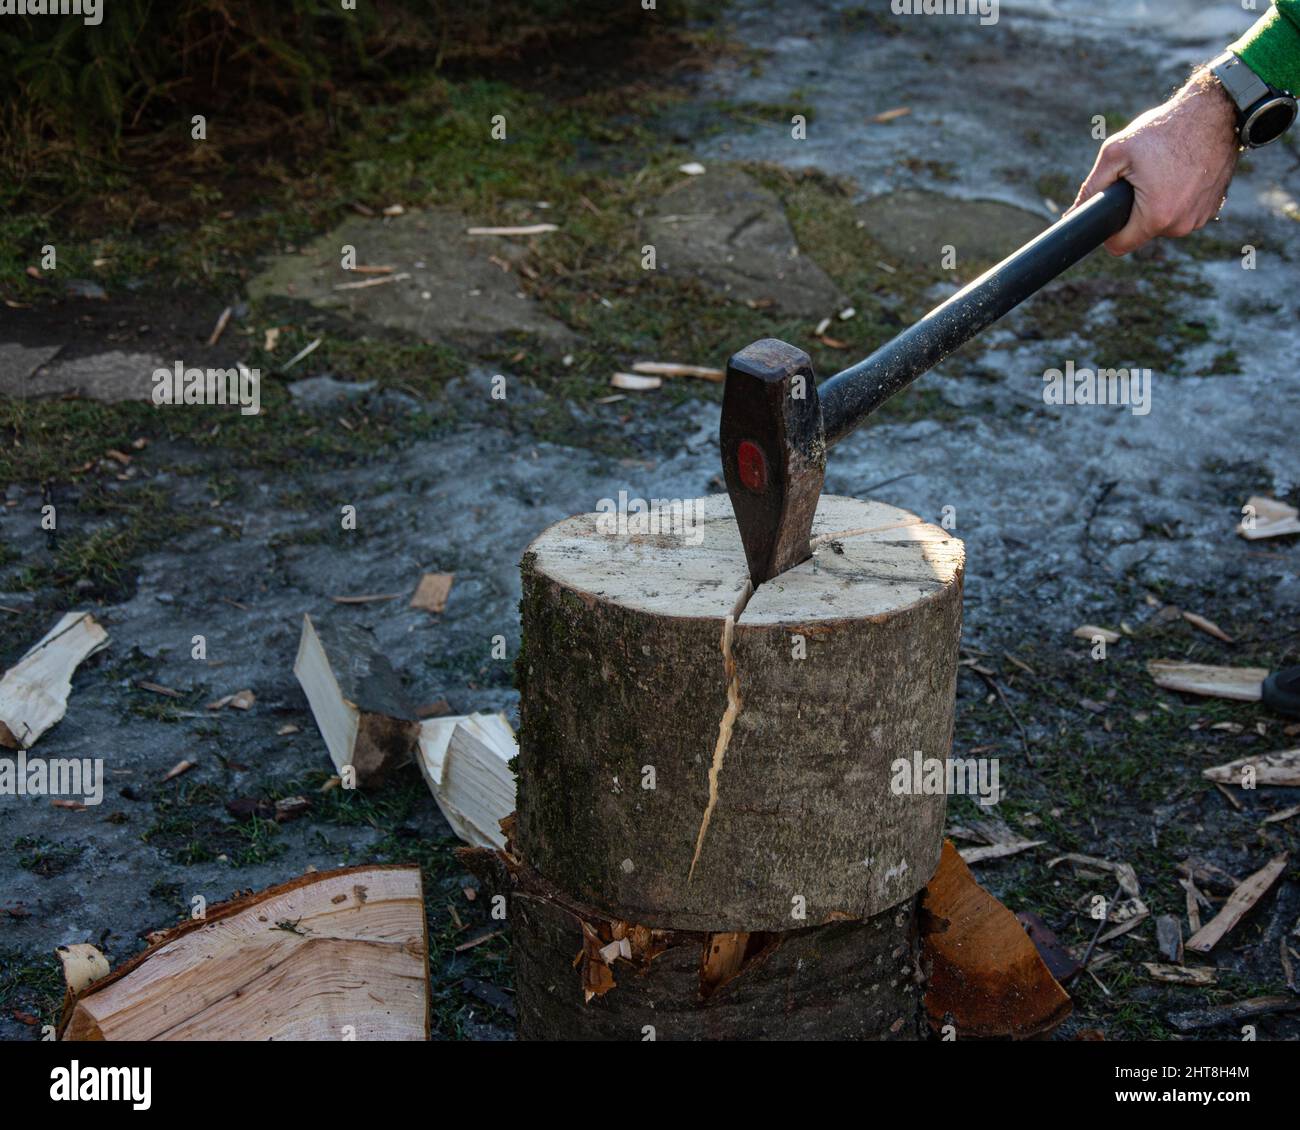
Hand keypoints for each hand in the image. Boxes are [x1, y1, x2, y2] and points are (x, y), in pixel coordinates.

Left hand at [1072, 73, 1239, 254]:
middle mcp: (1182, 224)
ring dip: (1156, 205)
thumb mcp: (1116, 153)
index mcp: (1156, 216)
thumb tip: (1072, 214)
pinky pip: (1182, 213)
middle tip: (1139, 178)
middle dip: (1133, 212)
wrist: (1216, 110)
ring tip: (1162, 172)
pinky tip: (1181, 174)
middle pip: (1140, 233)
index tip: (1107, 211)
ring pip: (1162, 224)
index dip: (1107, 231)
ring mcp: (1201, 218)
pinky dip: (1177, 198)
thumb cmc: (1163, 129)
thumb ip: (1091, 188)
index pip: (1118, 246)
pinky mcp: (1213, 208)